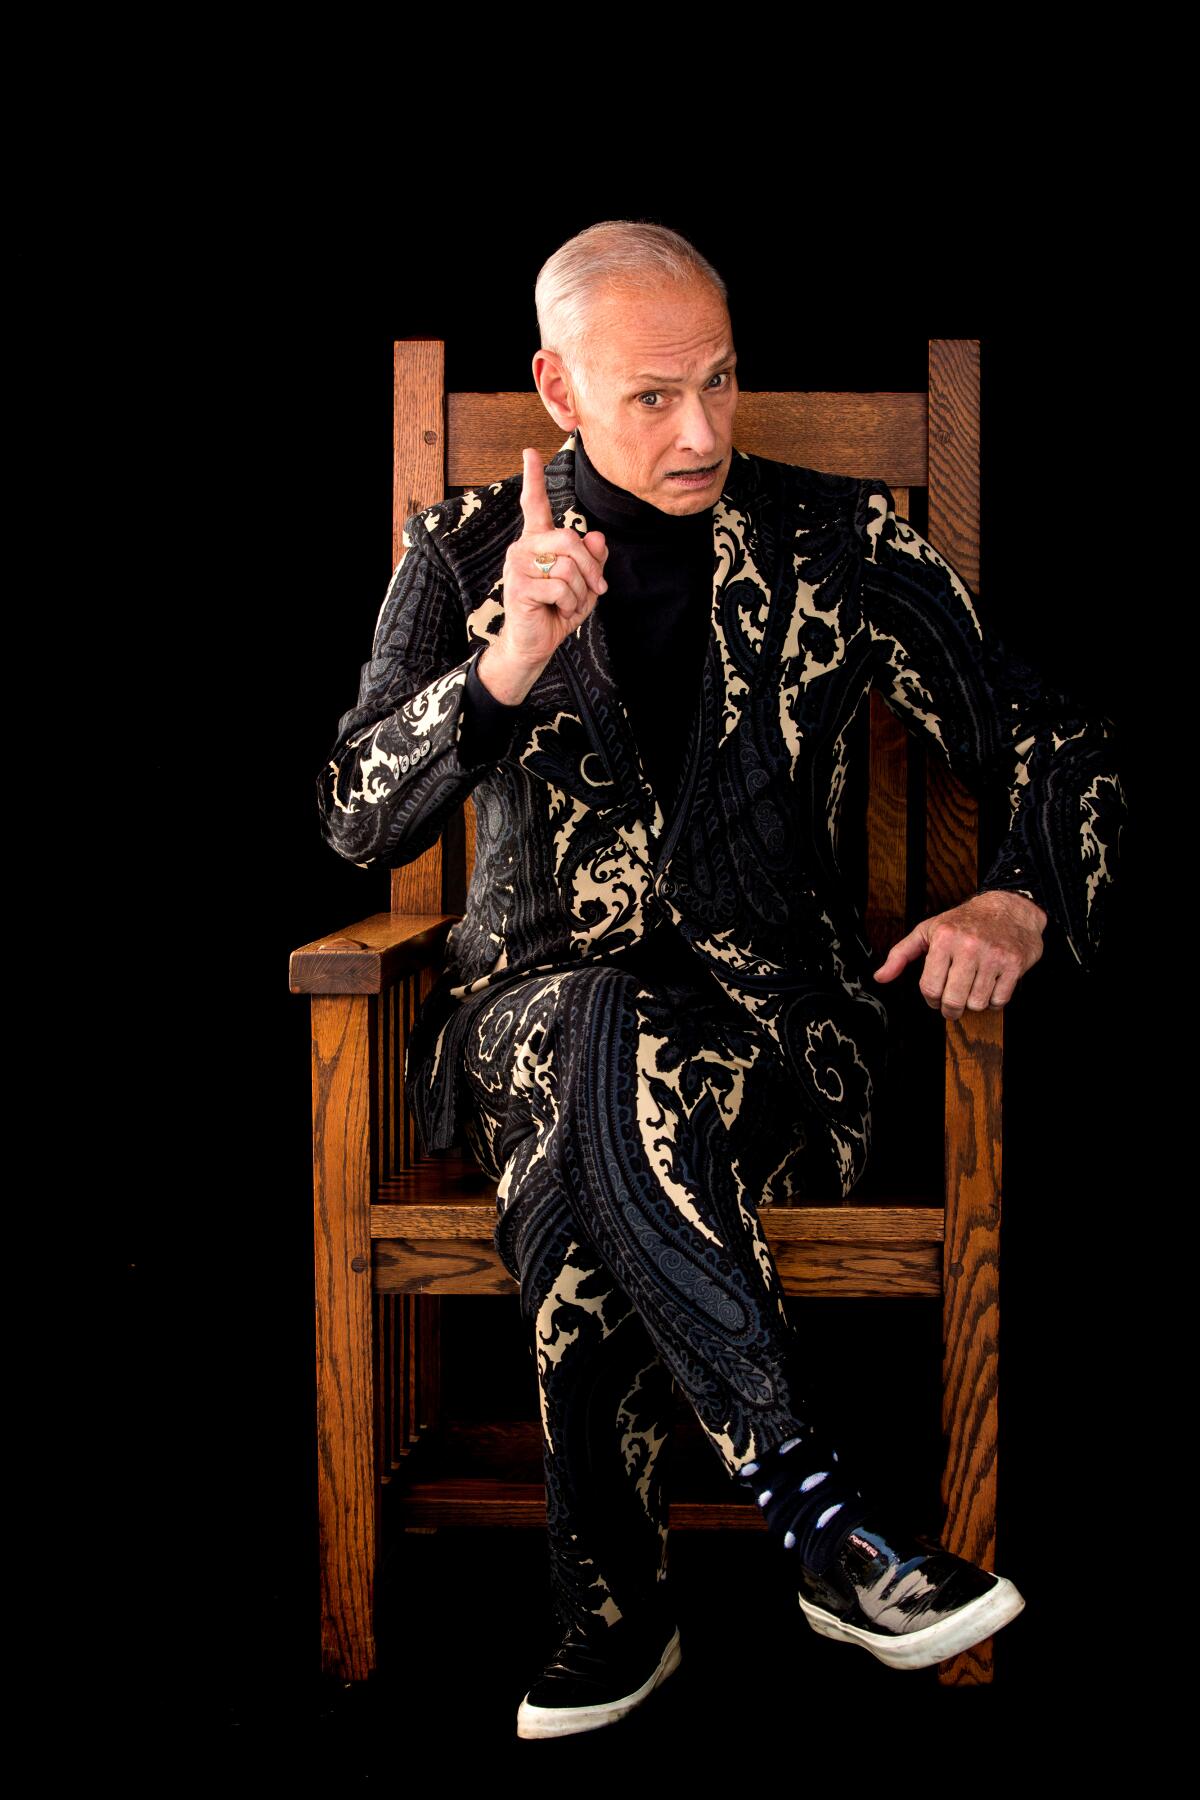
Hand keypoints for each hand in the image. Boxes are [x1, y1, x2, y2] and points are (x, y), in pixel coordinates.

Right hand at [477, 449, 608, 705]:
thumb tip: (598, 538)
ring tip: (568, 605)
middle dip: (591, 567)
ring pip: (568, 565)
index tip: (530, 452)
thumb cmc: (557, 610)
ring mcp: (517, 565)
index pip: (534, 504)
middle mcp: (524, 546)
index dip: (534, 478)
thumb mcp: (584, 584)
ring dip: (580, 592)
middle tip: (597, 589)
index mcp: (537, 541)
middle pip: (570, 538)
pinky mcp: (518, 585)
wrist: (535, 643)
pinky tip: (559, 612)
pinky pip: (560, 586)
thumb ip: (593, 559)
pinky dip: (570, 604)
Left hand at [873, 890, 1047, 1019]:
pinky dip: (993, 1001)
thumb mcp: (927, 931)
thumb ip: (900, 954)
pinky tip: (990, 986)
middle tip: (952, 1004)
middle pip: (953, 1000)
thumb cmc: (963, 922)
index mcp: (943, 938)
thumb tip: (880, 977)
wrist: (1008, 908)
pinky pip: (999, 1001)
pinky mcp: (1014, 965)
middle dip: (950, 1009)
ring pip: (976, 1004)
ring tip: (972, 988)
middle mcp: (968, 946)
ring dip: (973, 1003)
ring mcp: (993, 956)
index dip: (931, 999)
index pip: (929, 988)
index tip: (936, 996)